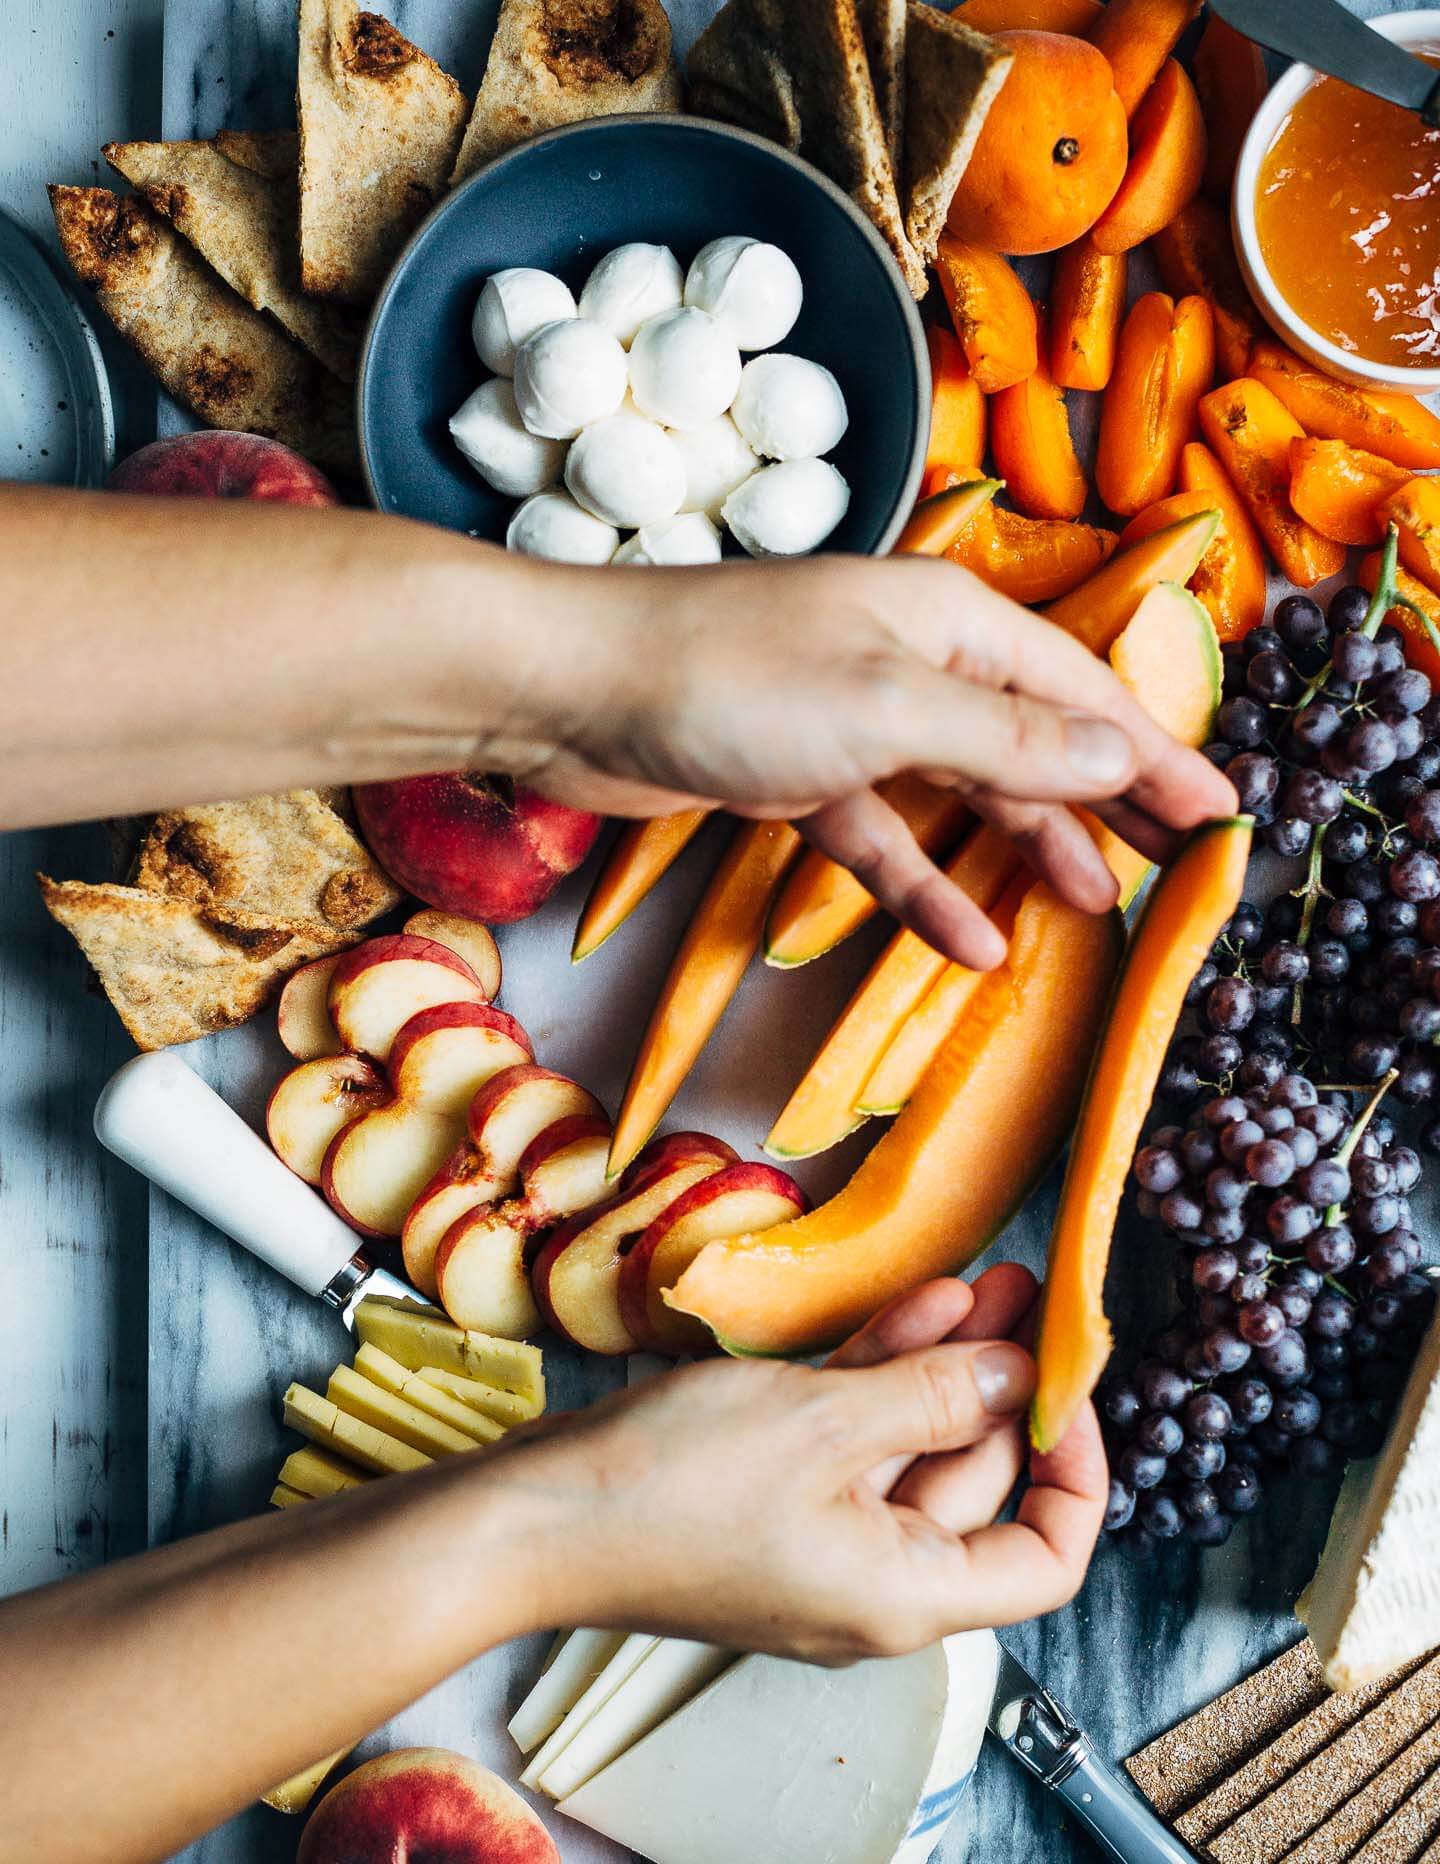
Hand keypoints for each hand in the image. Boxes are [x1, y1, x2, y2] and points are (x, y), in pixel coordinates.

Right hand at [485, 1271, 1107, 1662]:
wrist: (532, 1520)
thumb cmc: (672, 1487)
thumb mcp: (824, 1426)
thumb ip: (934, 1396)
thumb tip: (1016, 1373)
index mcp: (906, 1593)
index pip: (1044, 1558)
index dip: (1075, 1472)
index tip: (1065, 1387)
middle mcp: (874, 1577)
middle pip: (975, 1483)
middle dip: (1003, 1384)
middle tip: (1028, 1296)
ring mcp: (820, 1538)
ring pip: (911, 1446)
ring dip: (947, 1365)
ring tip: (988, 1281)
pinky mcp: (772, 1498)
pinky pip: (852, 1438)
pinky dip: (884, 1375)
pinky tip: (918, 1303)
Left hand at [527, 554, 1237, 966]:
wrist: (570, 693)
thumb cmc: (729, 677)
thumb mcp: (890, 709)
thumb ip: (1012, 741)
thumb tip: (1129, 752)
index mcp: (949, 621)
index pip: (1082, 692)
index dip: (1156, 752)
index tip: (1219, 813)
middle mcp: (909, 662)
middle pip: (1033, 740)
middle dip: (1106, 803)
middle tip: (1175, 868)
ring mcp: (851, 721)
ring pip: (964, 793)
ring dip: (1025, 849)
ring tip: (1090, 909)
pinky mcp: (796, 776)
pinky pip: (883, 837)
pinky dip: (924, 886)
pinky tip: (970, 942)